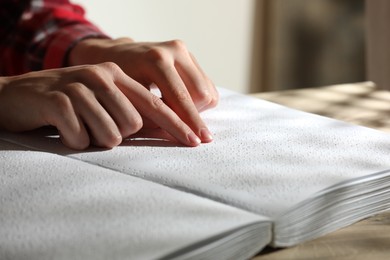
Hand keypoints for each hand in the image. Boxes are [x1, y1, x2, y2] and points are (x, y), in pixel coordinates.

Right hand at [0, 63, 206, 149]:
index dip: (177, 124)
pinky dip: (74, 141)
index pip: (156, 103)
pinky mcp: (58, 99)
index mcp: (117, 75)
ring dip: (94, 139)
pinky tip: (62, 128)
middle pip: (133, 123)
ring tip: (78, 126)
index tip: (197, 142)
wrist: (18, 95)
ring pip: (109, 133)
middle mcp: (102, 75)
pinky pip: (80, 136)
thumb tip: (168, 131)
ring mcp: (79, 85)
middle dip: (117, 135)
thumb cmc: (68, 105)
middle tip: (94, 127)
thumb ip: (133, 113)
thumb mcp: (103, 104)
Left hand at [69, 38, 217, 142]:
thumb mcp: (128, 100)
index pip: (182, 98)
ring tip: (175, 113)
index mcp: (156, 60)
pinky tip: (179, 104)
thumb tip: (171, 135)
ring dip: (196, 108)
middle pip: (202, 95)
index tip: (195, 142)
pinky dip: (197, 100)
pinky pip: (207, 86)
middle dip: (194, 117)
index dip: (188, 122)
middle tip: (182, 130)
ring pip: (208, 91)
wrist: (114, 55)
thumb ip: (149, 117)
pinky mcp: (190, 56)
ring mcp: (184, 51)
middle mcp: (174, 50)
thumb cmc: (116, 81)